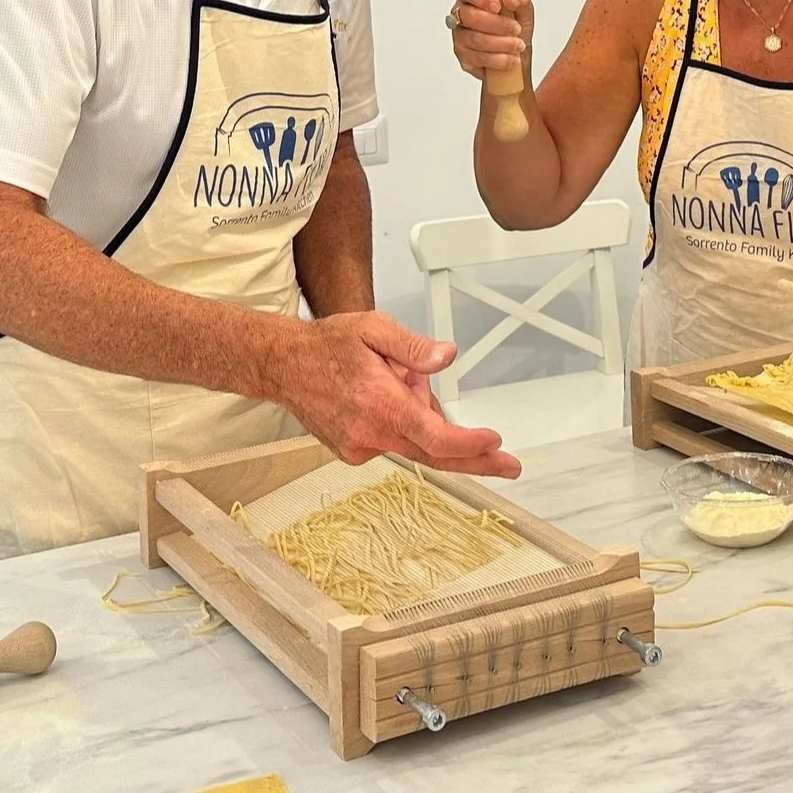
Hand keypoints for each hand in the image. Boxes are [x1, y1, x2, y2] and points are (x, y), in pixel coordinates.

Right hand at [274, 312, 519, 477]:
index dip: (470, 446)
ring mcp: (360, 447)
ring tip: (394, 375)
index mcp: (381, 404)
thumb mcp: (375, 328)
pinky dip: (400, 422)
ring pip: (412, 442)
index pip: (436, 437)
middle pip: (434, 454)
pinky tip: (384, 393)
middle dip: (475, 459)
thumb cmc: (327, 344)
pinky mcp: (353, 451)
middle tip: (508, 464)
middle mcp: (371, 433)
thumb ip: (413, 347)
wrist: (283, 365)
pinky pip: (392, 440)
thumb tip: (446, 356)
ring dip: (421, 418)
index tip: (494, 444)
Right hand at [449, 0, 531, 80]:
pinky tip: (511, 58)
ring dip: (501, 43)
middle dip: (497, 24)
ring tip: (518, 45)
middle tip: (516, 29)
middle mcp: (461, 15)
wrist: (518, 58)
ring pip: (474, 39)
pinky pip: (477, 58)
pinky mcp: (463, 58)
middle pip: (469, 16)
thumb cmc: (516, 30)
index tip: (498, 6)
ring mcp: (460, 37)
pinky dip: (499, 59)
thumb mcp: (525, 12)